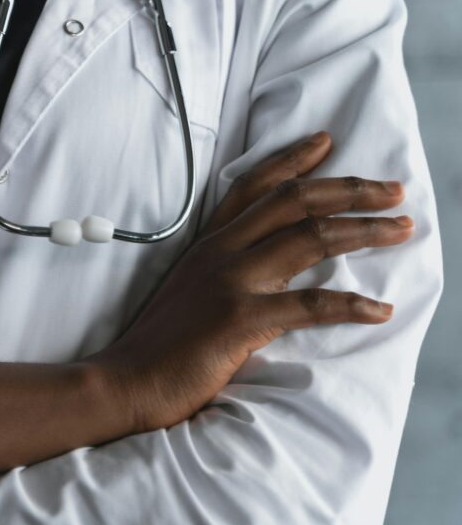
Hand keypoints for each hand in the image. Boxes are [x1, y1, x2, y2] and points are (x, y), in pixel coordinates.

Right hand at [84, 132, 413, 432]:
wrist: (124, 382)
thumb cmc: (156, 347)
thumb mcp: (185, 293)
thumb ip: (218, 274)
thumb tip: (260, 273)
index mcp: (205, 246)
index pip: (252, 187)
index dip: (292, 159)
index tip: (327, 142)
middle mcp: (219, 253)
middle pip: (293, 201)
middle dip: (350, 188)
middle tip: (393, 189)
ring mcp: (229, 283)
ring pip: (310, 238)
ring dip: (364, 230)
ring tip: (401, 229)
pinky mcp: (239, 319)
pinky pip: (311, 305)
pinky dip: (352, 305)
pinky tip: (380, 310)